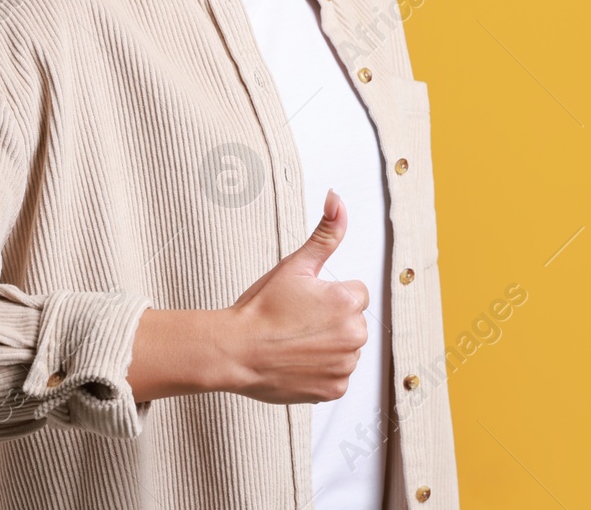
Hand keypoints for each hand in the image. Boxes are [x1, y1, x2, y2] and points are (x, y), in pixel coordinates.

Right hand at [223, 188, 369, 404]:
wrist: (235, 351)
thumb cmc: (261, 309)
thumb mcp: (295, 265)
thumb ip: (326, 233)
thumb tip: (337, 200)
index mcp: (347, 302)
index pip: (356, 294)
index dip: (329, 296)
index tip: (306, 302)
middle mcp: (353, 335)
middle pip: (353, 321)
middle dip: (332, 321)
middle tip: (298, 322)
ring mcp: (344, 365)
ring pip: (346, 348)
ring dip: (328, 346)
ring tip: (296, 342)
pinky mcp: (334, 389)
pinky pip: (338, 375)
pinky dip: (321, 371)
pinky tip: (298, 362)